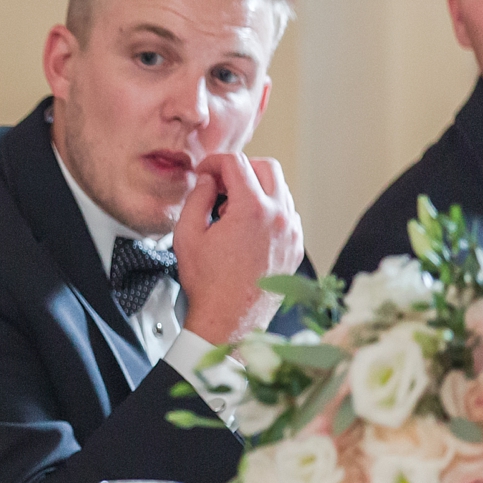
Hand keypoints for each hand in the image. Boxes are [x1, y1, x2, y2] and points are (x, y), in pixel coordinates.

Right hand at [173, 153, 304, 345]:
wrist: (230, 320)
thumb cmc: (208, 283)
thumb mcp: (187, 235)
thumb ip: (196, 198)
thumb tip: (207, 181)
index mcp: (251, 209)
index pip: (236, 163)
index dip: (214, 162)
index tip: (203, 173)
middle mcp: (278, 216)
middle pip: (266, 167)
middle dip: (240, 170)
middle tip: (219, 185)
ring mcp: (292, 232)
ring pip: (280, 189)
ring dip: (256, 189)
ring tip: (232, 210)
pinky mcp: (296, 246)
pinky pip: (287, 214)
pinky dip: (269, 211)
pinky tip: (248, 228)